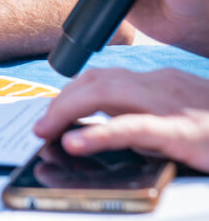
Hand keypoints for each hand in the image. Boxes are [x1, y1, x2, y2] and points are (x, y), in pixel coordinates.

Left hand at [34, 65, 208, 172]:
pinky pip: (131, 126)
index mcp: (159, 82)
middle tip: (40, 126)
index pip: (103, 77)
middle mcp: (159, 84)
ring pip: (105, 93)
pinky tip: (76, 143)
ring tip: (45, 131)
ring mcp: (169, 104)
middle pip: (96, 80)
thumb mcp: (178, 121)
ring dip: (67, 111)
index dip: (71, 93)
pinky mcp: (180, 130)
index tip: (52, 112)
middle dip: (61, 101)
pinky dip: (98, 133)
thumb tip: (102, 133)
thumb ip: (146, 121)